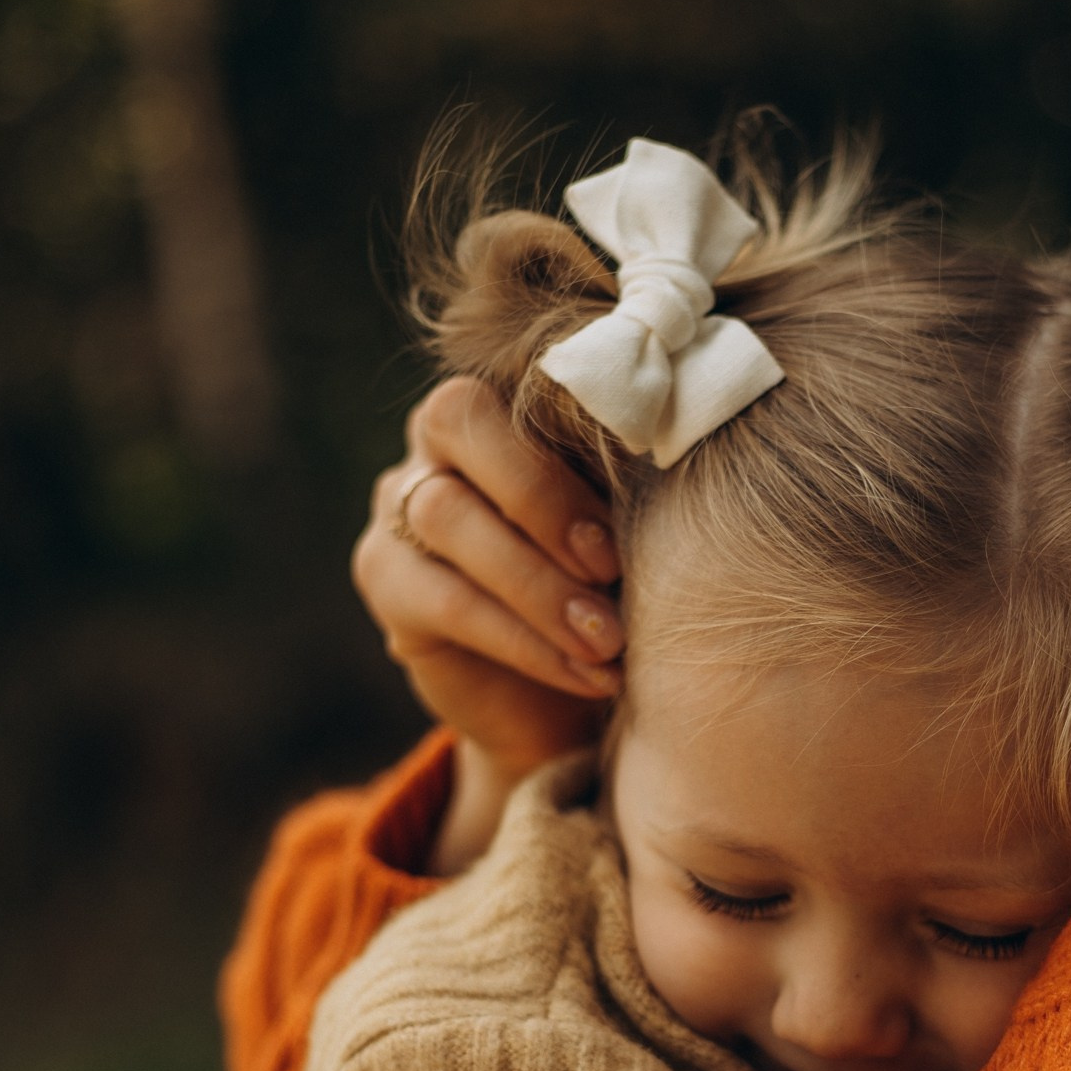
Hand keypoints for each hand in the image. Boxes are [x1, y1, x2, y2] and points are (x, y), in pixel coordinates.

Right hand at [352, 376, 624, 758]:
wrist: (568, 696)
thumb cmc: (616, 584)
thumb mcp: (634, 526)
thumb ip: (634, 477)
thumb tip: (684, 443)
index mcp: (508, 401)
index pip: (514, 373)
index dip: (571, 429)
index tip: (639, 498)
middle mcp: (438, 439)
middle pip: (457, 421)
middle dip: (542, 496)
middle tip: (613, 570)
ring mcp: (400, 505)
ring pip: (445, 513)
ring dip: (538, 584)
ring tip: (608, 640)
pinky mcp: (386, 580)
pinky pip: (447, 601)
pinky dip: (526, 641)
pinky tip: (584, 672)